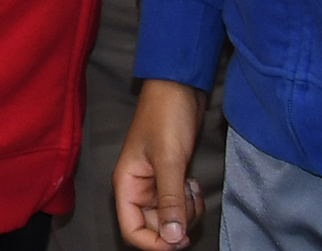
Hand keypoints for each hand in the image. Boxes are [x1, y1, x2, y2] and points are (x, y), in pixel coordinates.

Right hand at [112, 78, 205, 248]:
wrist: (179, 87)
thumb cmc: (166, 117)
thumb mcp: (169, 160)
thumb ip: (170, 201)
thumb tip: (172, 239)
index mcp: (127, 185)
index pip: (131, 230)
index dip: (153, 242)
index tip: (177, 239)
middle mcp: (138, 189)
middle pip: (153, 228)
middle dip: (175, 224)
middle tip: (190, 205)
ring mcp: (155, 184)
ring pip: (169, 218)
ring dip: (185, 212)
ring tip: (192, 187)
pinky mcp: (170, 178)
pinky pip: (179, 203)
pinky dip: (190, 201)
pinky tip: (194, 182)